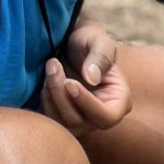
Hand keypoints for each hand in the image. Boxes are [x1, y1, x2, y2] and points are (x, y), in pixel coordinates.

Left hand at [40, 21, 131, 135]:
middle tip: (53, 65)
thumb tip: (92, 79)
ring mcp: (81, 121)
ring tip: (50, 68)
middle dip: (61, 94)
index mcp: (120, 101)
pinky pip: (50, 122)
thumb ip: (100, 57)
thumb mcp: (99, 41)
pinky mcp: (62, 119)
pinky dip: (43, 102)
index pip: (107, 116)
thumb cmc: (90, 40)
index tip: (70, 82)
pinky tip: (46, 81)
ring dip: (50, 96)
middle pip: (80, 121)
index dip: (87, 103)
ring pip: (62, 123)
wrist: (72, 43)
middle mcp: (101, 117)